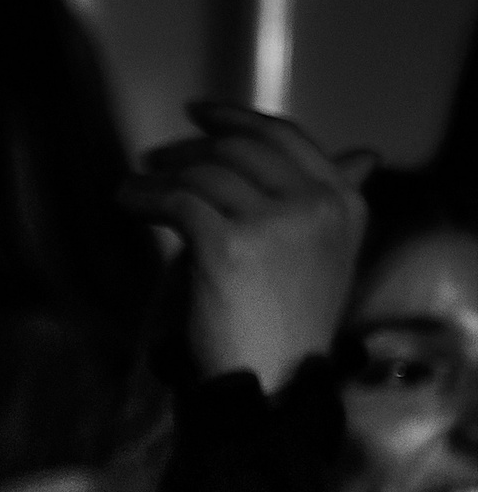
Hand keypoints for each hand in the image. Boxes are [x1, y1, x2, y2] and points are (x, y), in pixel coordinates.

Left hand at [119, 103, 373, 390]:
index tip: (199, 112)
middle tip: (155, 157)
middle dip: (190, 149)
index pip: (287, 137)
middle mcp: (317, 205)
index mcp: (344, 202)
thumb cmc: (289, 318)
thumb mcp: (327, 251)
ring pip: (203, 174)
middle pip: (238, 150)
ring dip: (158, 176)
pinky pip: (176, 201)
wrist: (272, 378)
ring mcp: (276, 224)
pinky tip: (127, 203)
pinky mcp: (231, 245)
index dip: (237, 118)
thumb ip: (331, 199)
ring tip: (132, 188)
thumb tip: (364, 154)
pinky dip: (143, 197)